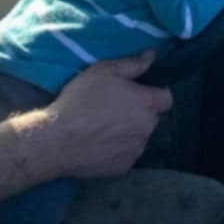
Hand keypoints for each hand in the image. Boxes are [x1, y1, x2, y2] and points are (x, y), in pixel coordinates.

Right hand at [50, 50, 172, 178]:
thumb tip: (152, 55)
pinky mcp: (123, 168)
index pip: (167, 98)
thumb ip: (133, 63)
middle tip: (116, 107)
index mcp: (147, 103)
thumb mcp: (105, 70)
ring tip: (106, 126)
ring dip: (131, 131)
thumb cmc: (81, 99)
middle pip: (152, 117)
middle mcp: (147, 128)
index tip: (139, 91)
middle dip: (140, 111)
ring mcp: (136, 151)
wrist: (56, 140)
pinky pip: (128, 154)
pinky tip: (101, 143)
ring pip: (140, 137)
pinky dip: (119, 149)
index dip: (155, 93)